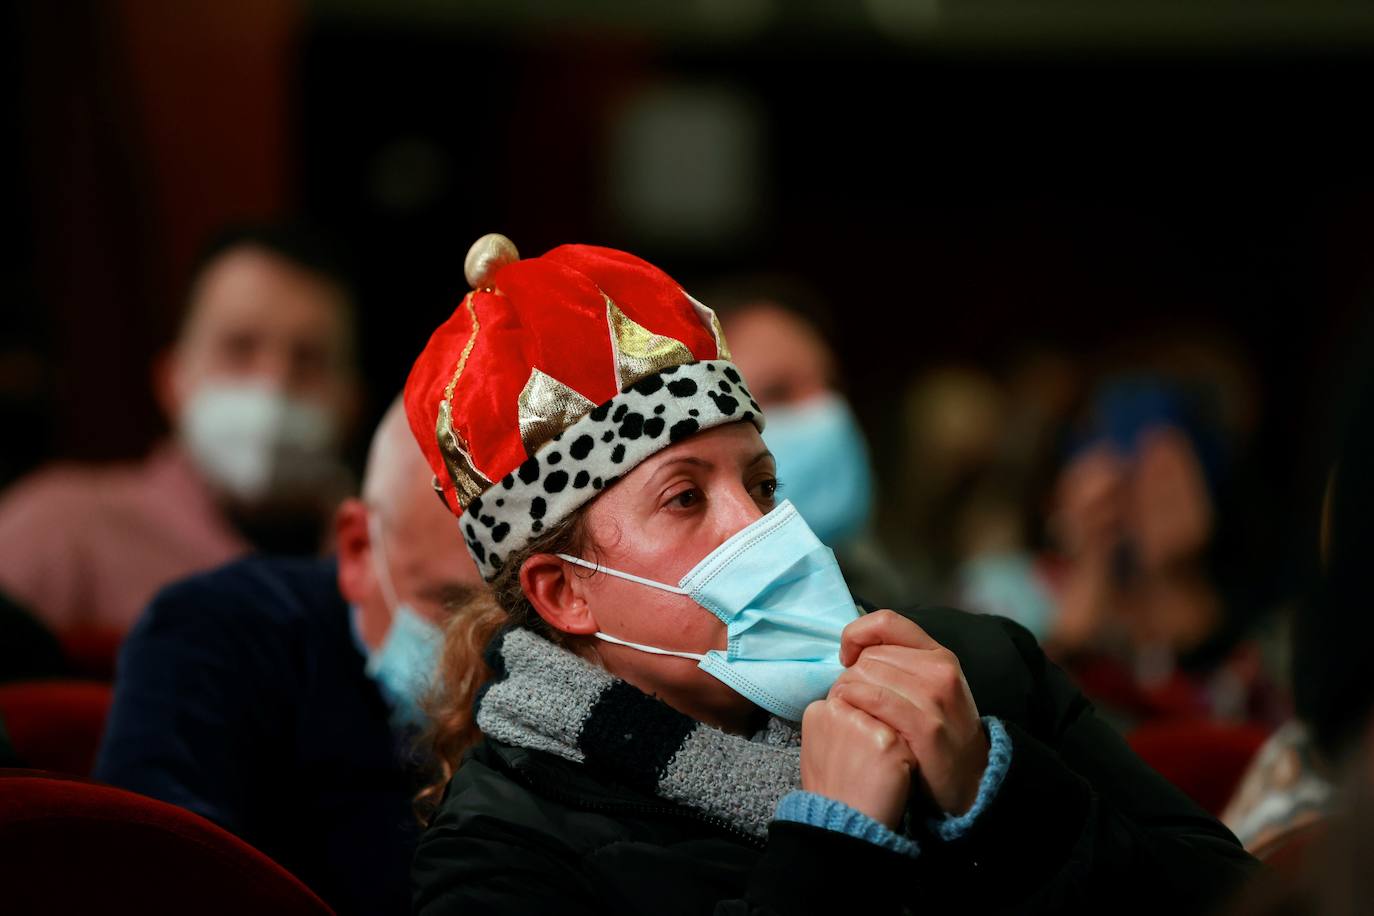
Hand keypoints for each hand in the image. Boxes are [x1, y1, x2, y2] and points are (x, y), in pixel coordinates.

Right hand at [800, 693, 917, 828]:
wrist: (842, 826)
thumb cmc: (834, 790)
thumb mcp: (820, 748)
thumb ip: (838, 721)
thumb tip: (859, 703)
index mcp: (818, 710)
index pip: (853, 699)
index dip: (863, 724)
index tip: (856, 751)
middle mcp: (837, 709)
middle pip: (874, 706)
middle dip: (879, 728)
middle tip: (867, 763)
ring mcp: (862, 723)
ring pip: (893, 720)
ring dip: (894, 742)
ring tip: (877, 771)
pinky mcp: (886, 740)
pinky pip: (909, 740)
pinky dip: (906, 760)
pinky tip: (891, 778)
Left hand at [831, 610, 988, 815]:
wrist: (971, 780)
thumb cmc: (939, 732)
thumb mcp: (929, 688)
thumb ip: (899, 664)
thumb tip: (854, 649)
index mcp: (939, 655)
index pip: (886, 621)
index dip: (856, 634)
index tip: (847, 657)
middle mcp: (940, 670)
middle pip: (870, 655)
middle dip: (849, 675)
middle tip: (847, 699)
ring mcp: (935, 697)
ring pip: (866, 675)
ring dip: (846, 693)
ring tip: (847, 712)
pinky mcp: (926, 725)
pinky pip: (873, 700)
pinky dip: (854, 706)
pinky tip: (854, 720)